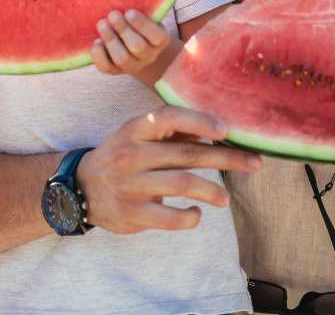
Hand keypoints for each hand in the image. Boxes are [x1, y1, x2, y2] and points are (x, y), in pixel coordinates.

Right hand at [75, 106, 261, 233]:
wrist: (80, 188)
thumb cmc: (121, 156)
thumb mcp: (137, 136)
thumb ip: (170, 132)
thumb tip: (217, 129)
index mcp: (135, 129)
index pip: (168, 117)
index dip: (199, 121)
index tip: (226, 131)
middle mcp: (132, 153)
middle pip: (187, 154)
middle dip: (227, 159)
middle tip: (254, 163)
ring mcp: (132, 184)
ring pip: (183, 184)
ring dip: (212, 191)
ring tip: (225, 199)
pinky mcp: (133, 212)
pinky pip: (170, 218)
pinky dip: (190, 217)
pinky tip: (196, 214)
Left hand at [91, 10, 172, 76]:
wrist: (134, 45)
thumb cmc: (138, 22)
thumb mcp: (146, 14)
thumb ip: (141, 6)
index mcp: (160, 40)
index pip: (157, 37)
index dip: (142, 25)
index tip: (129, 12)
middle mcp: (148, 56)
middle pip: (138, 47)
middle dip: (123, 29)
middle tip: (112, 14)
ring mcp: (132, 66)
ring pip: (122, 59)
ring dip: (110, 39)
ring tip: (102, 23)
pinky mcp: (115, 71)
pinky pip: (106, 67)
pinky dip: (99, 54)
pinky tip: (96, 41)